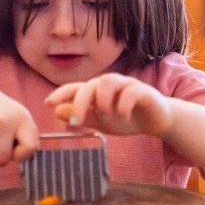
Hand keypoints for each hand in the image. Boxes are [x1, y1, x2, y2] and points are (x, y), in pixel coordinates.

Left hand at [45, 73, 172, 137]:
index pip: (75, 87)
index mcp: (96, 91)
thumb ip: (81, 117)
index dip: (61, 93)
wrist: (157, 121)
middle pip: (90, 85)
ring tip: (104, 117)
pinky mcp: (144, 91)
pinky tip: (122, 117)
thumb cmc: (125, 119)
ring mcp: (126, 85)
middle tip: (76, 123)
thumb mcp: (100, 122)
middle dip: (79, 103)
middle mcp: (109, 84)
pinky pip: (131, 92)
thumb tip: (57, 111)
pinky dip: (123, 105)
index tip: (48, 104)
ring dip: (102, 101)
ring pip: (108, 81)